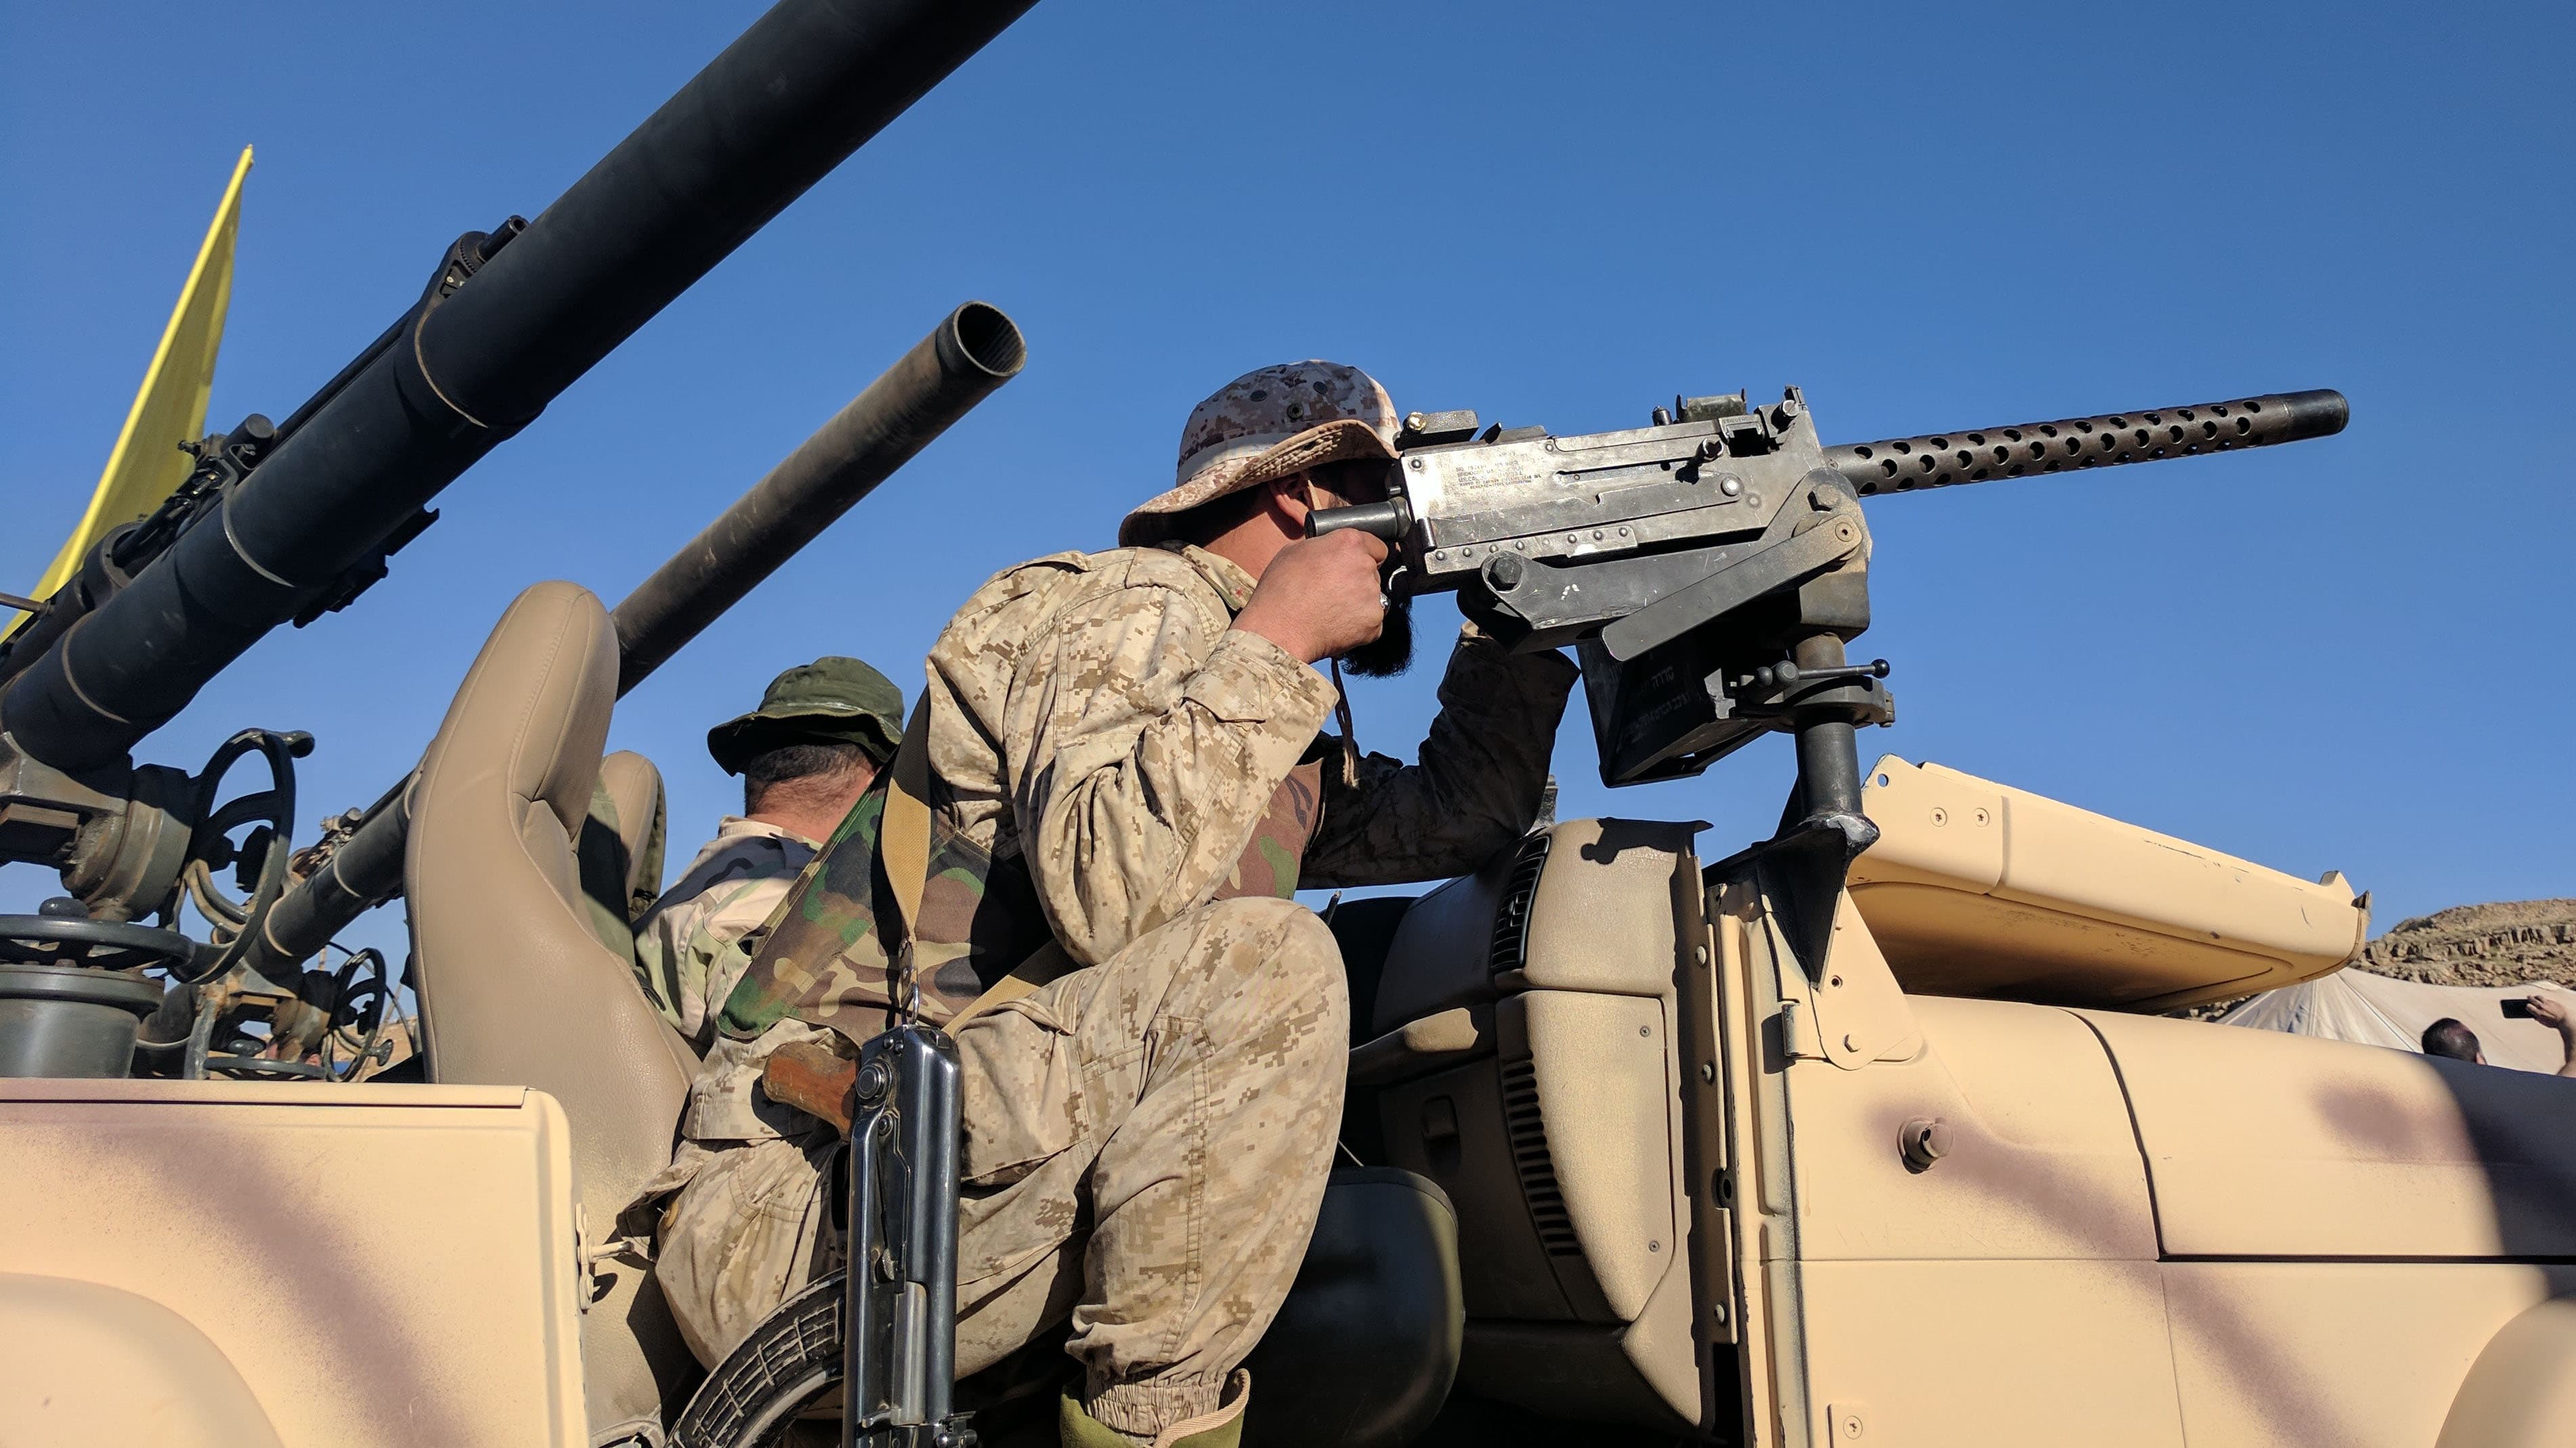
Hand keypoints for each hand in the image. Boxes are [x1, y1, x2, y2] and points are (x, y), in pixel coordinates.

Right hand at [1232, 528, 1389, 664]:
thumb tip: (1328, 551)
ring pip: (1372, 597)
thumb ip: (1322, 547)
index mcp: (1348, 543)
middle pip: (1372, 572)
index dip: (1363, 556)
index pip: (1376, 546)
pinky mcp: (1373, 622)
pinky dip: (1358, 626)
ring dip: (1358, 603)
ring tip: (1330, 611)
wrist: (1279, 630)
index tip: (1352, 566)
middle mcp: (1365, 566)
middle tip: (1332, 592)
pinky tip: (1335, 626)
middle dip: (1357, 581)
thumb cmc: (1280, 592)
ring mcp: (1372, 595)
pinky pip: (1371, 622)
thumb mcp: (1293, 552)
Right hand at [2528, 995, 2573, 1033]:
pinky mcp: (2552, 1001)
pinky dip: (2544, 999)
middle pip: (2532, 999)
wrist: (2565, 1019)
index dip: (2527, 1006)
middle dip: (2529, 998)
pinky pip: (2546, 998)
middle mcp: (2541, 1007)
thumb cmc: (2555, 1023)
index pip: (2528, 1006)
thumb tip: (2535, 1017)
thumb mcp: (2544, 1023)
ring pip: (2539, 997)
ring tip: (2536, 997)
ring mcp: (2547, 1003)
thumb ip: (2538, 1019)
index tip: (2528, 1006)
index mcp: (2538, 1013)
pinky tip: (2544, 1000)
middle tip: (2528, 997)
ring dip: (2536, 997)